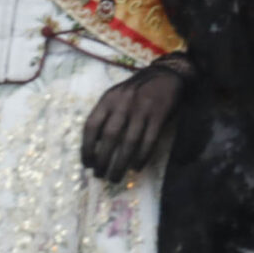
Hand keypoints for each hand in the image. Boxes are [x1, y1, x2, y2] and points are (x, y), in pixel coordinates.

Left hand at [81, 58, 191, 180]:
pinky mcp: (159, 115)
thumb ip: (105, 115)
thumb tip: (94, 147)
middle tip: (100, 175)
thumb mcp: (116, 96)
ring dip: (120, 164)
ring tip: (115, 177)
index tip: (87, 164)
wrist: (166, 75)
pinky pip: (149, 141)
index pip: (91, 125)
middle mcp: (124, 103)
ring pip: (129, 142)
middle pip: (110, 137)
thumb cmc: (137, 90)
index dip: (86, 147)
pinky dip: (142, 157)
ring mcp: (143, 109)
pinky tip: (136, 167)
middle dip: (102, 160)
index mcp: (109, 99)